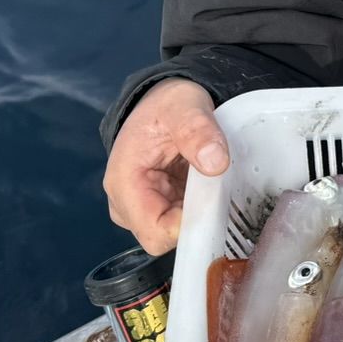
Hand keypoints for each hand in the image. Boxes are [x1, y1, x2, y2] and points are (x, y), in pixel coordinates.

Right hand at [103, 79, 228, 254]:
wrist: (164, 104)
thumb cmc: (166, 105)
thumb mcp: (183, 107)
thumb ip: (197, 131)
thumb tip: (216, 162)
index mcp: (124, 184)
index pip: (155, 232)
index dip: (187, 225)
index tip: (213, 200)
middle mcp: (128, 205)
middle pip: (166, 238)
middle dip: (196, 219)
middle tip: (218, 188)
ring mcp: (144, 210)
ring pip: (177, 233)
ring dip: (200, 214)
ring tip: (213, 182)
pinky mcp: (161, 209)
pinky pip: (184, 223)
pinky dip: (201, 209)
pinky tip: (210, 187)